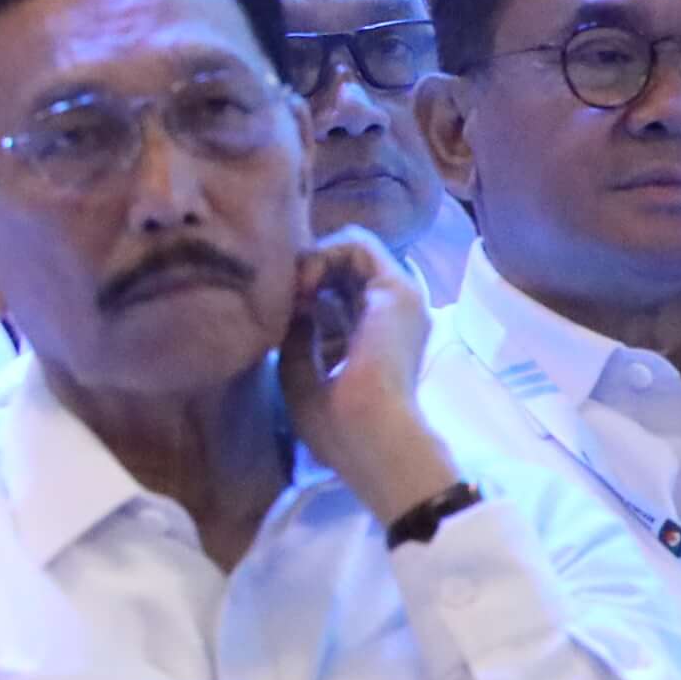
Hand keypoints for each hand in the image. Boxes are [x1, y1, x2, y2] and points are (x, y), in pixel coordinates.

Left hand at [280, 229, 462, 526]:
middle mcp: (388, 313)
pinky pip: (359, 244)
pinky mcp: (398, 288)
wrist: (370, 435)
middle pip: (343, 266)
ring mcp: (398, 298)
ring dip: (313, 259)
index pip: (337, 291)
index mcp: (371, 337)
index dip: (305, 288)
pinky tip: (307, 286)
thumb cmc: (336, 423)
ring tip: (297, 293)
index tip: (283, 312)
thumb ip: (297, 336)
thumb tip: (294, 306)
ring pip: (351, 248)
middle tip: (285, 298)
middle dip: (306, 270)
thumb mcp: (301, 374)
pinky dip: (325, 253)